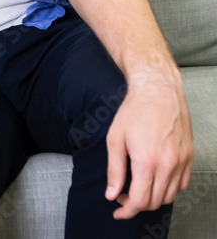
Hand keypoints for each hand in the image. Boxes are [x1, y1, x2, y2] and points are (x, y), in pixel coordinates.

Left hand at [105, 70, 192, 218]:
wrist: (158, 92)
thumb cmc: (133, 112)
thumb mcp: (115, 140)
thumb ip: (114, 171)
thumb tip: (111, 194)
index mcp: (147, 161)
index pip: (140, 200)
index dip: (127, 210)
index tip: (117, 211)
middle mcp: (168, 164)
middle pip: (155, 201)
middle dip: (137, 205)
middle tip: (122, 196)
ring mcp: (182, 161)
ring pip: (170, 195)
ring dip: (153, 198)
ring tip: (137, 188)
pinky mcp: (189, 157)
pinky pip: (182, 184)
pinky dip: (168, 189)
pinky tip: (155, 180)